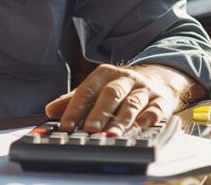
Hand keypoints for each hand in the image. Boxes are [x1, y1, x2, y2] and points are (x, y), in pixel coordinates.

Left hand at [44, 63, 203, 134]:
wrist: (154, 79)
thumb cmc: (119, 88)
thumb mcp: (95, 89)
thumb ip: (73, 100)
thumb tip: (50, 110)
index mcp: (105, 75)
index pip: (87, 90)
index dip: (75, 108)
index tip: (66, 125)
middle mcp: (125, 79)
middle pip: (111, 94)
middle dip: (100, 113)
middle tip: (90, 129)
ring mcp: (143, 89)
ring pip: (132, 102)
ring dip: (121, 119)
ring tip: (112, 134)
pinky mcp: (160, 100)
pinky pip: (156, 108)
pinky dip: (149, 117)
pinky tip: (141, 126)